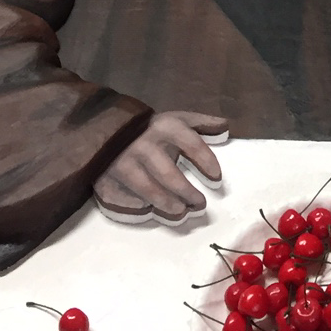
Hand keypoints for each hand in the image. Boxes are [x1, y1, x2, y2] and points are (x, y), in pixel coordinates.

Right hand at [94, 110, 226, 222]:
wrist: (104, 126)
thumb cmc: (150, 127)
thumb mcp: (175, 118)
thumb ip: (200, 123)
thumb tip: (226, 127)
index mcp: (164, 127)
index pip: (192, 144)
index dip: (206, 162)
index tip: (217, 178)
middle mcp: (144, 144)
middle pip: (169, 174)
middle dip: (187, 193)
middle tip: (200, 204)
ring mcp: (123, 162)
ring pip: (147, 189)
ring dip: (166, 204)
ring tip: (180, 212)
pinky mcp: (106, 177)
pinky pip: (123, 198)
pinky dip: (137, 206)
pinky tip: (149, 210)